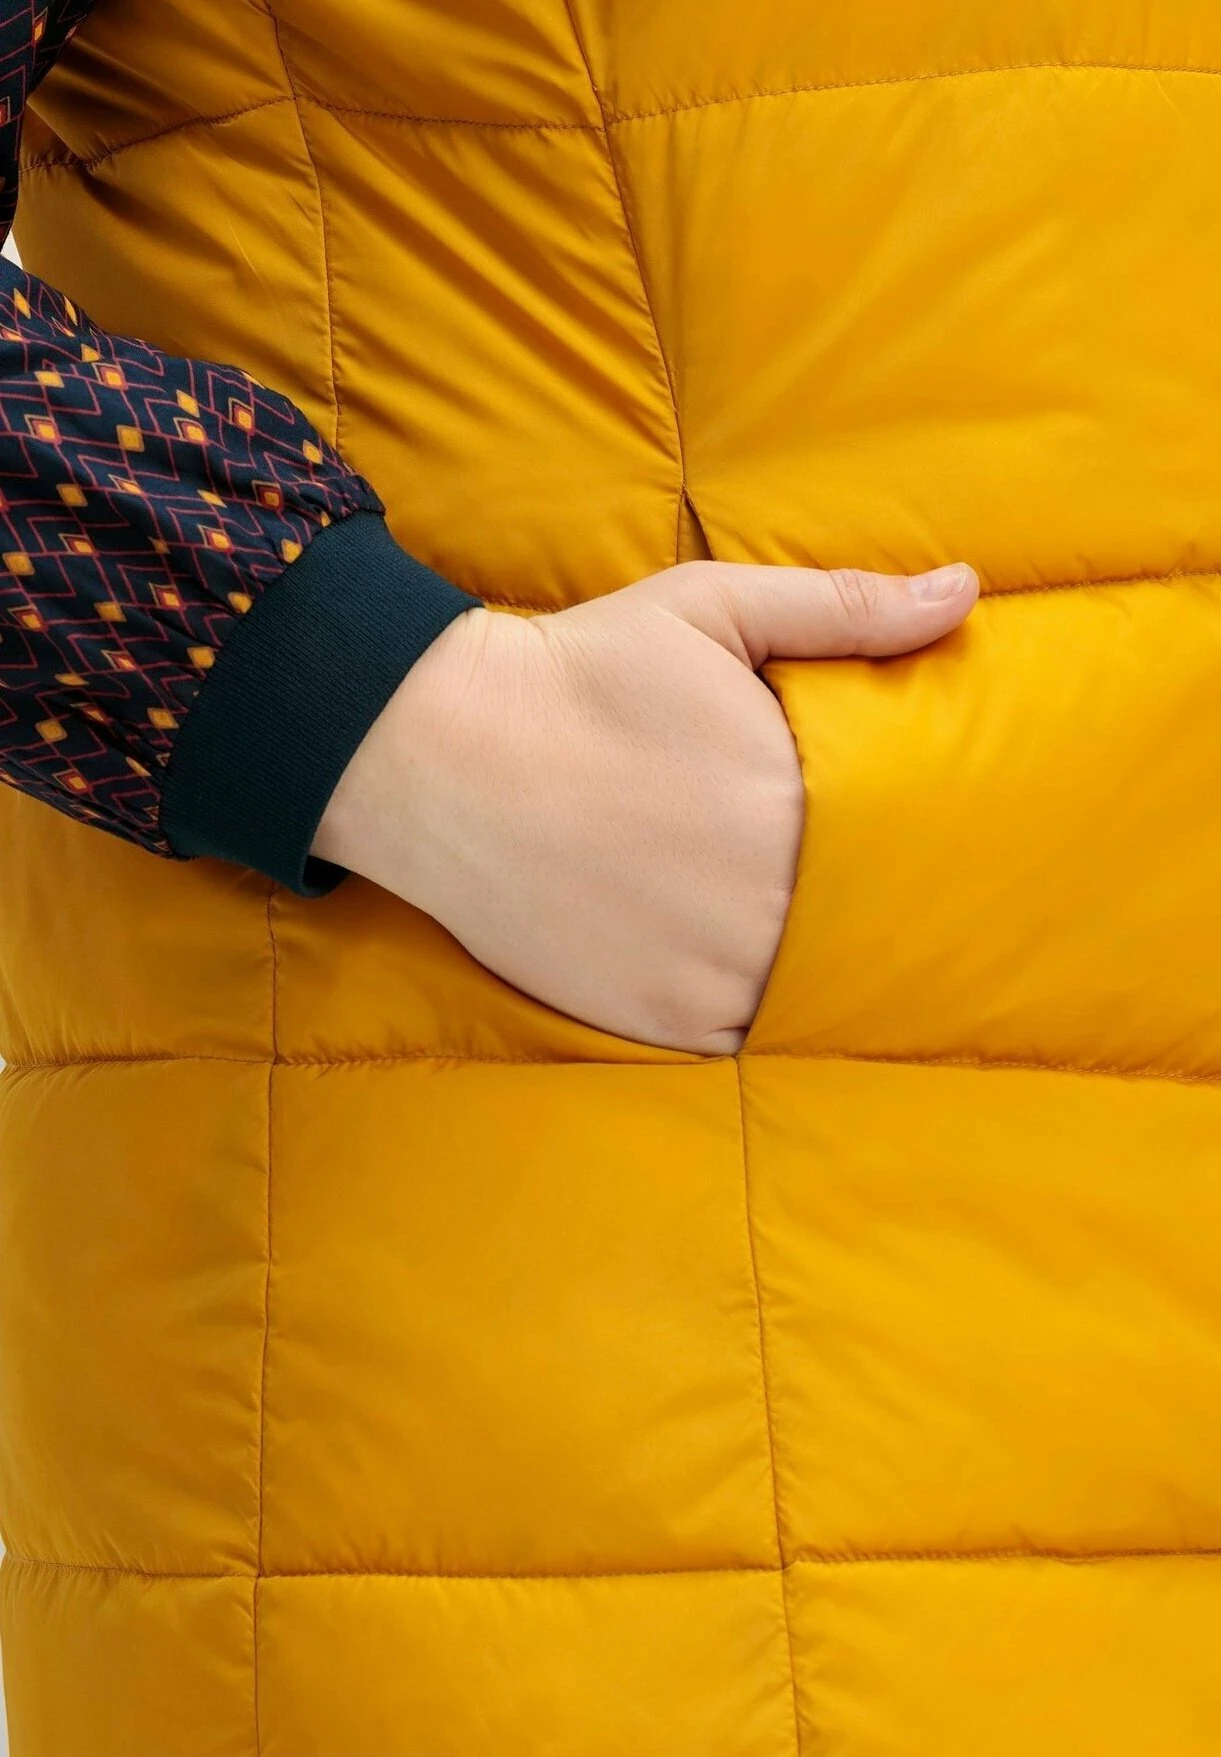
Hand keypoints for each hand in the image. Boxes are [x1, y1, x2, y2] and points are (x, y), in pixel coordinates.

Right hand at [312, 558, 977, 1052]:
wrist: (442, 749)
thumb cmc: (583, 671)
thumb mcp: (716, 610)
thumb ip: (848, 609)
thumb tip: (965, 592)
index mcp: (792, 804)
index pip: (899, 852)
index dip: (903, 851)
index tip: (905, 844)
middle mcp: (762, 904)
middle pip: (856, 929)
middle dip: (854, 908)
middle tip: (831, 883)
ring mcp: (706, 973)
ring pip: (804, 992)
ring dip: (804, 966)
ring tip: (779, 923)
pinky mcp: (652, 1019)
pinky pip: (737, 1037)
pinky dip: (742, 1010)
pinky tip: (721, 962)